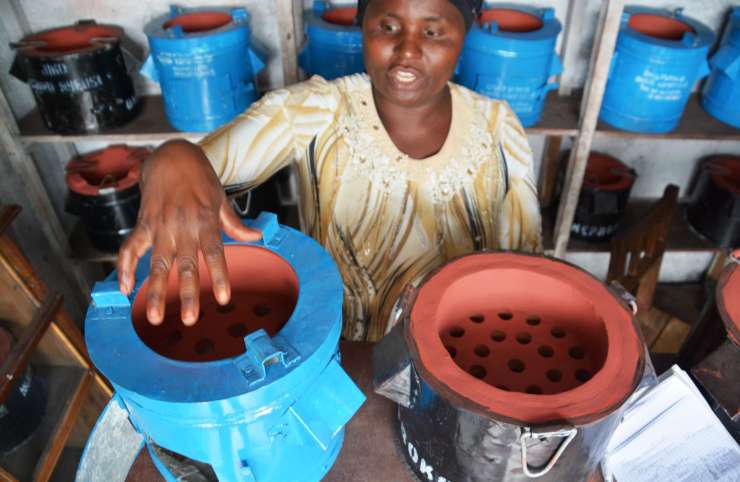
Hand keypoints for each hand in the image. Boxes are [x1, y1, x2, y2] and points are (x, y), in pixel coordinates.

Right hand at [117, 140, 261, 325]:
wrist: (172, 155)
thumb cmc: (200, 179)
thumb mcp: (221, 199)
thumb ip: (234, 223)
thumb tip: (256, 236)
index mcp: (205, 222)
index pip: (214, 253)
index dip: (218, 276)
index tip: (222, 298)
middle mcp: (182, 227)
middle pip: (185, 265)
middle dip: (186, 294)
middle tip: (189, 319)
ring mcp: (160, 227)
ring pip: (157, 264)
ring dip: (155, 291)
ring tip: (155, 317)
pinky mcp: (143, 224)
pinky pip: (131, 248)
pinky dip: (124, 268)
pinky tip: (125, 289)